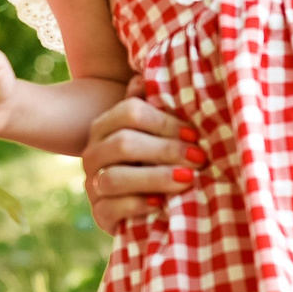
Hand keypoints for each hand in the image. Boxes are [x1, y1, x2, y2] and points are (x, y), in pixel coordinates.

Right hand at [78, 78, 204, 227]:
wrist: (147, 201)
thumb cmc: (156, 157)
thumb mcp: (157, 131)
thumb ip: (155, 106)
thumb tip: (147, 78)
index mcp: (105, 125)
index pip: (131, 112)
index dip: (166, 122)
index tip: (195, 135)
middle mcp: (93, 152)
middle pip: (124, 144)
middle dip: (166, 151)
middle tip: (199, 159)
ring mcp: (92, 184)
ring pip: (115, 178)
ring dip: (155, 178)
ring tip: (188, 180)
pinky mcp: (98, 214)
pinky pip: (109, 209)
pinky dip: (137, 206)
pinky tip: (161, 205)